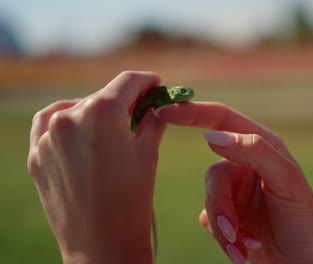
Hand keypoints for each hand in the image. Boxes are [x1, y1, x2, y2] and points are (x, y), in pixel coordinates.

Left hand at [27, 71, 165, 263]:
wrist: (102, 245)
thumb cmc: (132, 199)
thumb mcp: (148, 153)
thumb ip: (152, 120)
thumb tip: (157, 105)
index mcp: (101, 112)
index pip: (128, 82)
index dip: (146, 80)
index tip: (155, 83)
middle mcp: (69, 117)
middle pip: (102, 96)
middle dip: (124, 100)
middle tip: (141, 108)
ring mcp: (48, 137)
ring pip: (75, 108)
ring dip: (94, 111)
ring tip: (111, 125)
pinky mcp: (36, 156)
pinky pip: (48, 125)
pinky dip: (64, 120)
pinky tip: (80, 128)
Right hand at [155, 102, 312, 263]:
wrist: (301, 263)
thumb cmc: (303, 219)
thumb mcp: (286, 180)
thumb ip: (254, 151)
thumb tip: (211, 136)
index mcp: (260, 145)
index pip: (221, 119)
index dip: (191, 112)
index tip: (163, 110)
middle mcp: (244, 164)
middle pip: (213, 175)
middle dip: (222, 208)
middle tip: (234, 232)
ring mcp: (234, 191)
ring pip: (209, 201)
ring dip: (225, 229)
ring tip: (245, 247)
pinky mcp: (226, 215)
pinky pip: (208, 221)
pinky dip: (225, 239)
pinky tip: (245, 249)